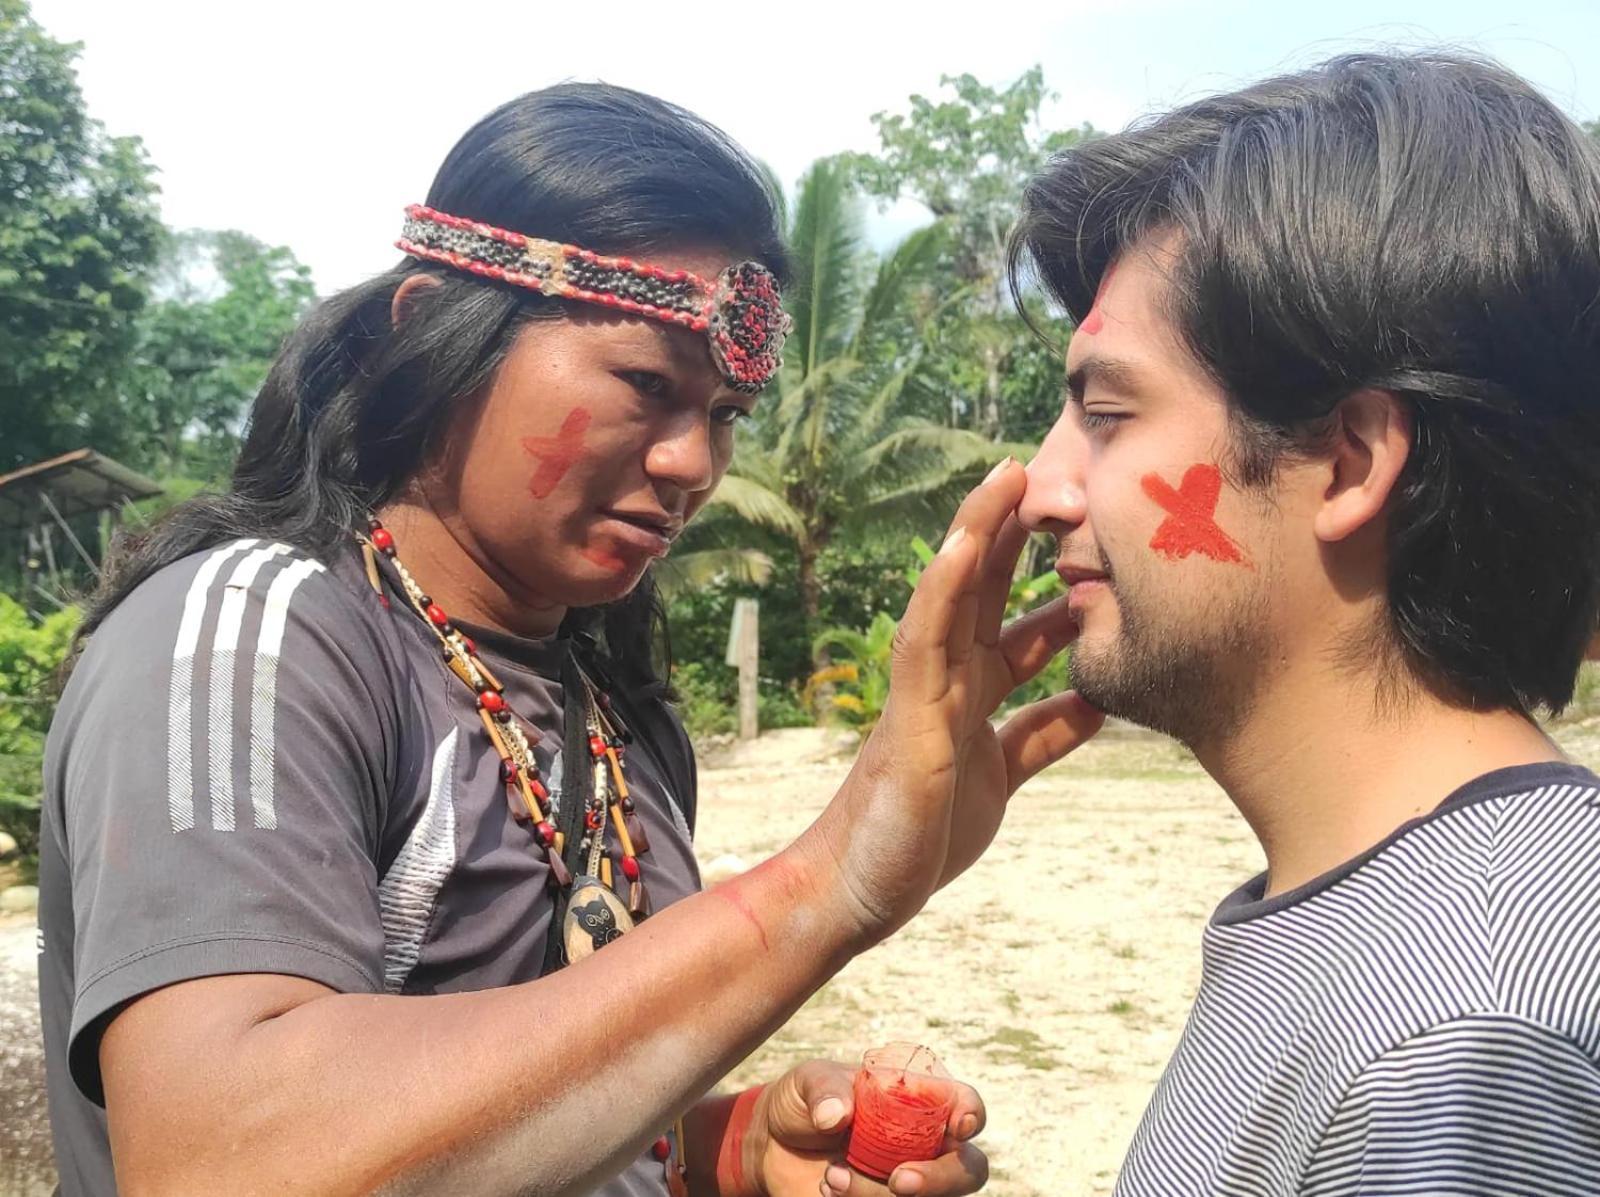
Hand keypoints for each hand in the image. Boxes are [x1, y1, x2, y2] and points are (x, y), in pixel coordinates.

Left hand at [745, 1060, 986, 1196]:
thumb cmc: (803, 1102)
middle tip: (898, 1180)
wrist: (771, 1145)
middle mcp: (924, 1146)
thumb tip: (838, 1115)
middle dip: (941, 1179)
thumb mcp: (808, 1081)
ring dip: (878, 1195)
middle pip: (967, 1170)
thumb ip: (825, 1089)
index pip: (965, 1106)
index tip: (959, 1126)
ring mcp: (906, 1183)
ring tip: (831, 1177)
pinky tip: (828, 1190)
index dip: (972, 1115)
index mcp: (920, 1102)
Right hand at [812, 459, 1104, 943]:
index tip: (1093, 518)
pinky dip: (940, 593)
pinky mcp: (908, 720)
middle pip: (987, 587)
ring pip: (953, 599)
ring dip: (977, 536)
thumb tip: (1100, 698)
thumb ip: (1044, 732)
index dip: (1050, 567)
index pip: (1015, 613)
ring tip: (1008, 476)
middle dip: (1019, 529)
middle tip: (1059, 468)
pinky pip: (923, 646)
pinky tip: (961, 547)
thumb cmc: (922, 832)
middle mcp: (949, 680)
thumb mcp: (1005, 773)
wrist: (860, 892)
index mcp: (971, 690)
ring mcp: (925, 694)